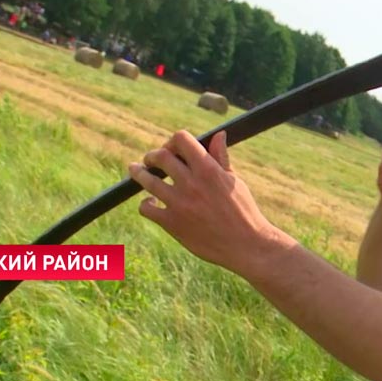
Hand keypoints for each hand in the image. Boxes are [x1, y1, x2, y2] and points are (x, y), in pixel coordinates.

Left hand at [128, 130, 294, 275]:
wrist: (246, 245)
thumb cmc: (244, 211)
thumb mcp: (234, 181)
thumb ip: (221, 158)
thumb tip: (218, 135)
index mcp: (208, 169)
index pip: (181, 139)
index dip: (173, 141)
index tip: (172, 148)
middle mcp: (192, 183)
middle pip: (161, 157)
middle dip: (153, 156)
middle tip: (151, 160)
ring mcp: (179, 203)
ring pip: (148, 180)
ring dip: (139, 173)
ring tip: (135, 170)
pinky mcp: (172, 223)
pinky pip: (147, 208)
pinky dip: (146, 203)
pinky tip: (151, 202)